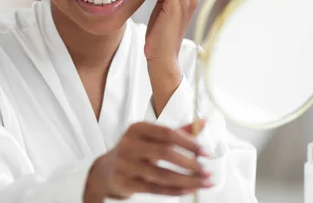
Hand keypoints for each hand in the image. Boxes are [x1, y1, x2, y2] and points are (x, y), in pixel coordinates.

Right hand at [84, 120, 211, 201]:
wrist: (106, 170)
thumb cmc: (135, 150)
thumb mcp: (152, 137)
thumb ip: (178, 130)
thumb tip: (203, 122)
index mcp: (138, 128)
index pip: (167, 132)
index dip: (188, 142)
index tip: (205, 151)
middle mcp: (130, 144)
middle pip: (165, 153)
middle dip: (189, 163)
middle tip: (206, 170)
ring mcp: (125, 164)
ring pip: (162, 174)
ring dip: (187, 180)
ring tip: (203, 182)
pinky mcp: (125, 183)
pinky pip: (154, 189)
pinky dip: (174, 191)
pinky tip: (188, 190)